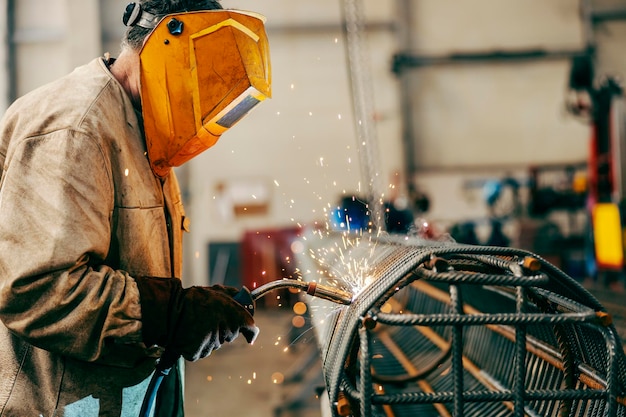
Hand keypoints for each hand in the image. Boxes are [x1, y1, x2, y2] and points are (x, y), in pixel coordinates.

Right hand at [135, 278, 258, 360]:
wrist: (170, 309)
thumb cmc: (194, 299)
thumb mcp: (217, 291)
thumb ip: (234, 296)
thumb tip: (247, 300)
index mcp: (233, 315)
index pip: (250, 327)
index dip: (250, 331)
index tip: (249, 335)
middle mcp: (225, 330)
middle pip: (230, 335)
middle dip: (224, 328)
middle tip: (211, 318)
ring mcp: (211, 343)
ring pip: (215, 344)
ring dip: (209, 337)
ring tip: (197, 324)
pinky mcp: (197, 352)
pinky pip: (202, 351)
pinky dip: (197, 346)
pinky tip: (190, 334)